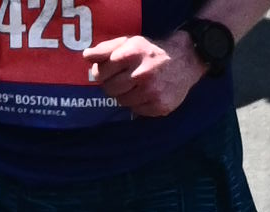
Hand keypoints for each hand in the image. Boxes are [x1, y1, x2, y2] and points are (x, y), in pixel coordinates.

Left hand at [83, 31, 202, 114]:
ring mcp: (152, 93)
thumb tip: (86, 57)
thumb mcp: (129, 43)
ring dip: (124, 95)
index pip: (102, 72)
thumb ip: (106, 49)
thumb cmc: (150, 51)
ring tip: (134, 86)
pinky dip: (137, 104)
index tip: (108, 71)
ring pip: (122, 102)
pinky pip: (137, 111)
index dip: (101, 73)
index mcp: (131, 55)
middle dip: (112, 85)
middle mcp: (142, 74)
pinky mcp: (160, 107)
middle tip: (121, 80)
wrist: (183, 61)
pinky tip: (145, 94)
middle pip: (110, 89)